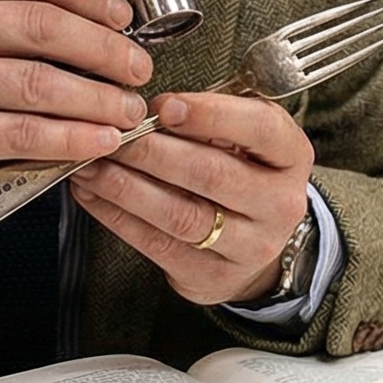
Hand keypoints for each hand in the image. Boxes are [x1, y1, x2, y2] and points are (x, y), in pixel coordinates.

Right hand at [0, 0, 150, 242]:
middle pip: (41, 24)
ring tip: (128, 111)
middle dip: (104, 48)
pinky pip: (21, 131)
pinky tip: (98, 143)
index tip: (123, 17)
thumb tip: (89, 17)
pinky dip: (70, 138)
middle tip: (139, 69)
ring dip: (97, 98)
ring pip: (38, 81)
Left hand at [69, 91, 312, 306]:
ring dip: (126, 188)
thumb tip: (145, 110)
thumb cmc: (240, 173)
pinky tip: (93, 195)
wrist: (256, 245)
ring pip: (181, 215)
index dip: (209, 115)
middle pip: (212, 174)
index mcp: (291, 157)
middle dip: (153, 152)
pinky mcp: (213, 276)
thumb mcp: (243, 139)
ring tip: (91, 166)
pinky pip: (158, 244)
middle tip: (112, 136)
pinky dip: (118, 217)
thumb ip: (208, 120)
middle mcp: (280, 204)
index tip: (163, 106)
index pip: (260, 128)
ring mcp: (251, 246)